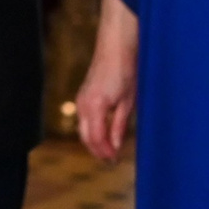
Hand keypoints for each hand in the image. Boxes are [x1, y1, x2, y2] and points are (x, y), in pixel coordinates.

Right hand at [75, 41, 135, 164]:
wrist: (116, 46)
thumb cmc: (126, 71)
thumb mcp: (127, 102)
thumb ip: (119, 126)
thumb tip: (115, 146)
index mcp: (95, 106)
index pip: (96, 139)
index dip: (105, 153)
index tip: (115, 162)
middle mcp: (83, 104)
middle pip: (86, 137)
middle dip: (98, 151)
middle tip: (112, 161)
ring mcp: (81, 99)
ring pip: (83, 129)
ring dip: (95, 142)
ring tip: (110, 151)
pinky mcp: (83, 96)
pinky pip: (84, 119)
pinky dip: (93, 130)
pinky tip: (104, 134)